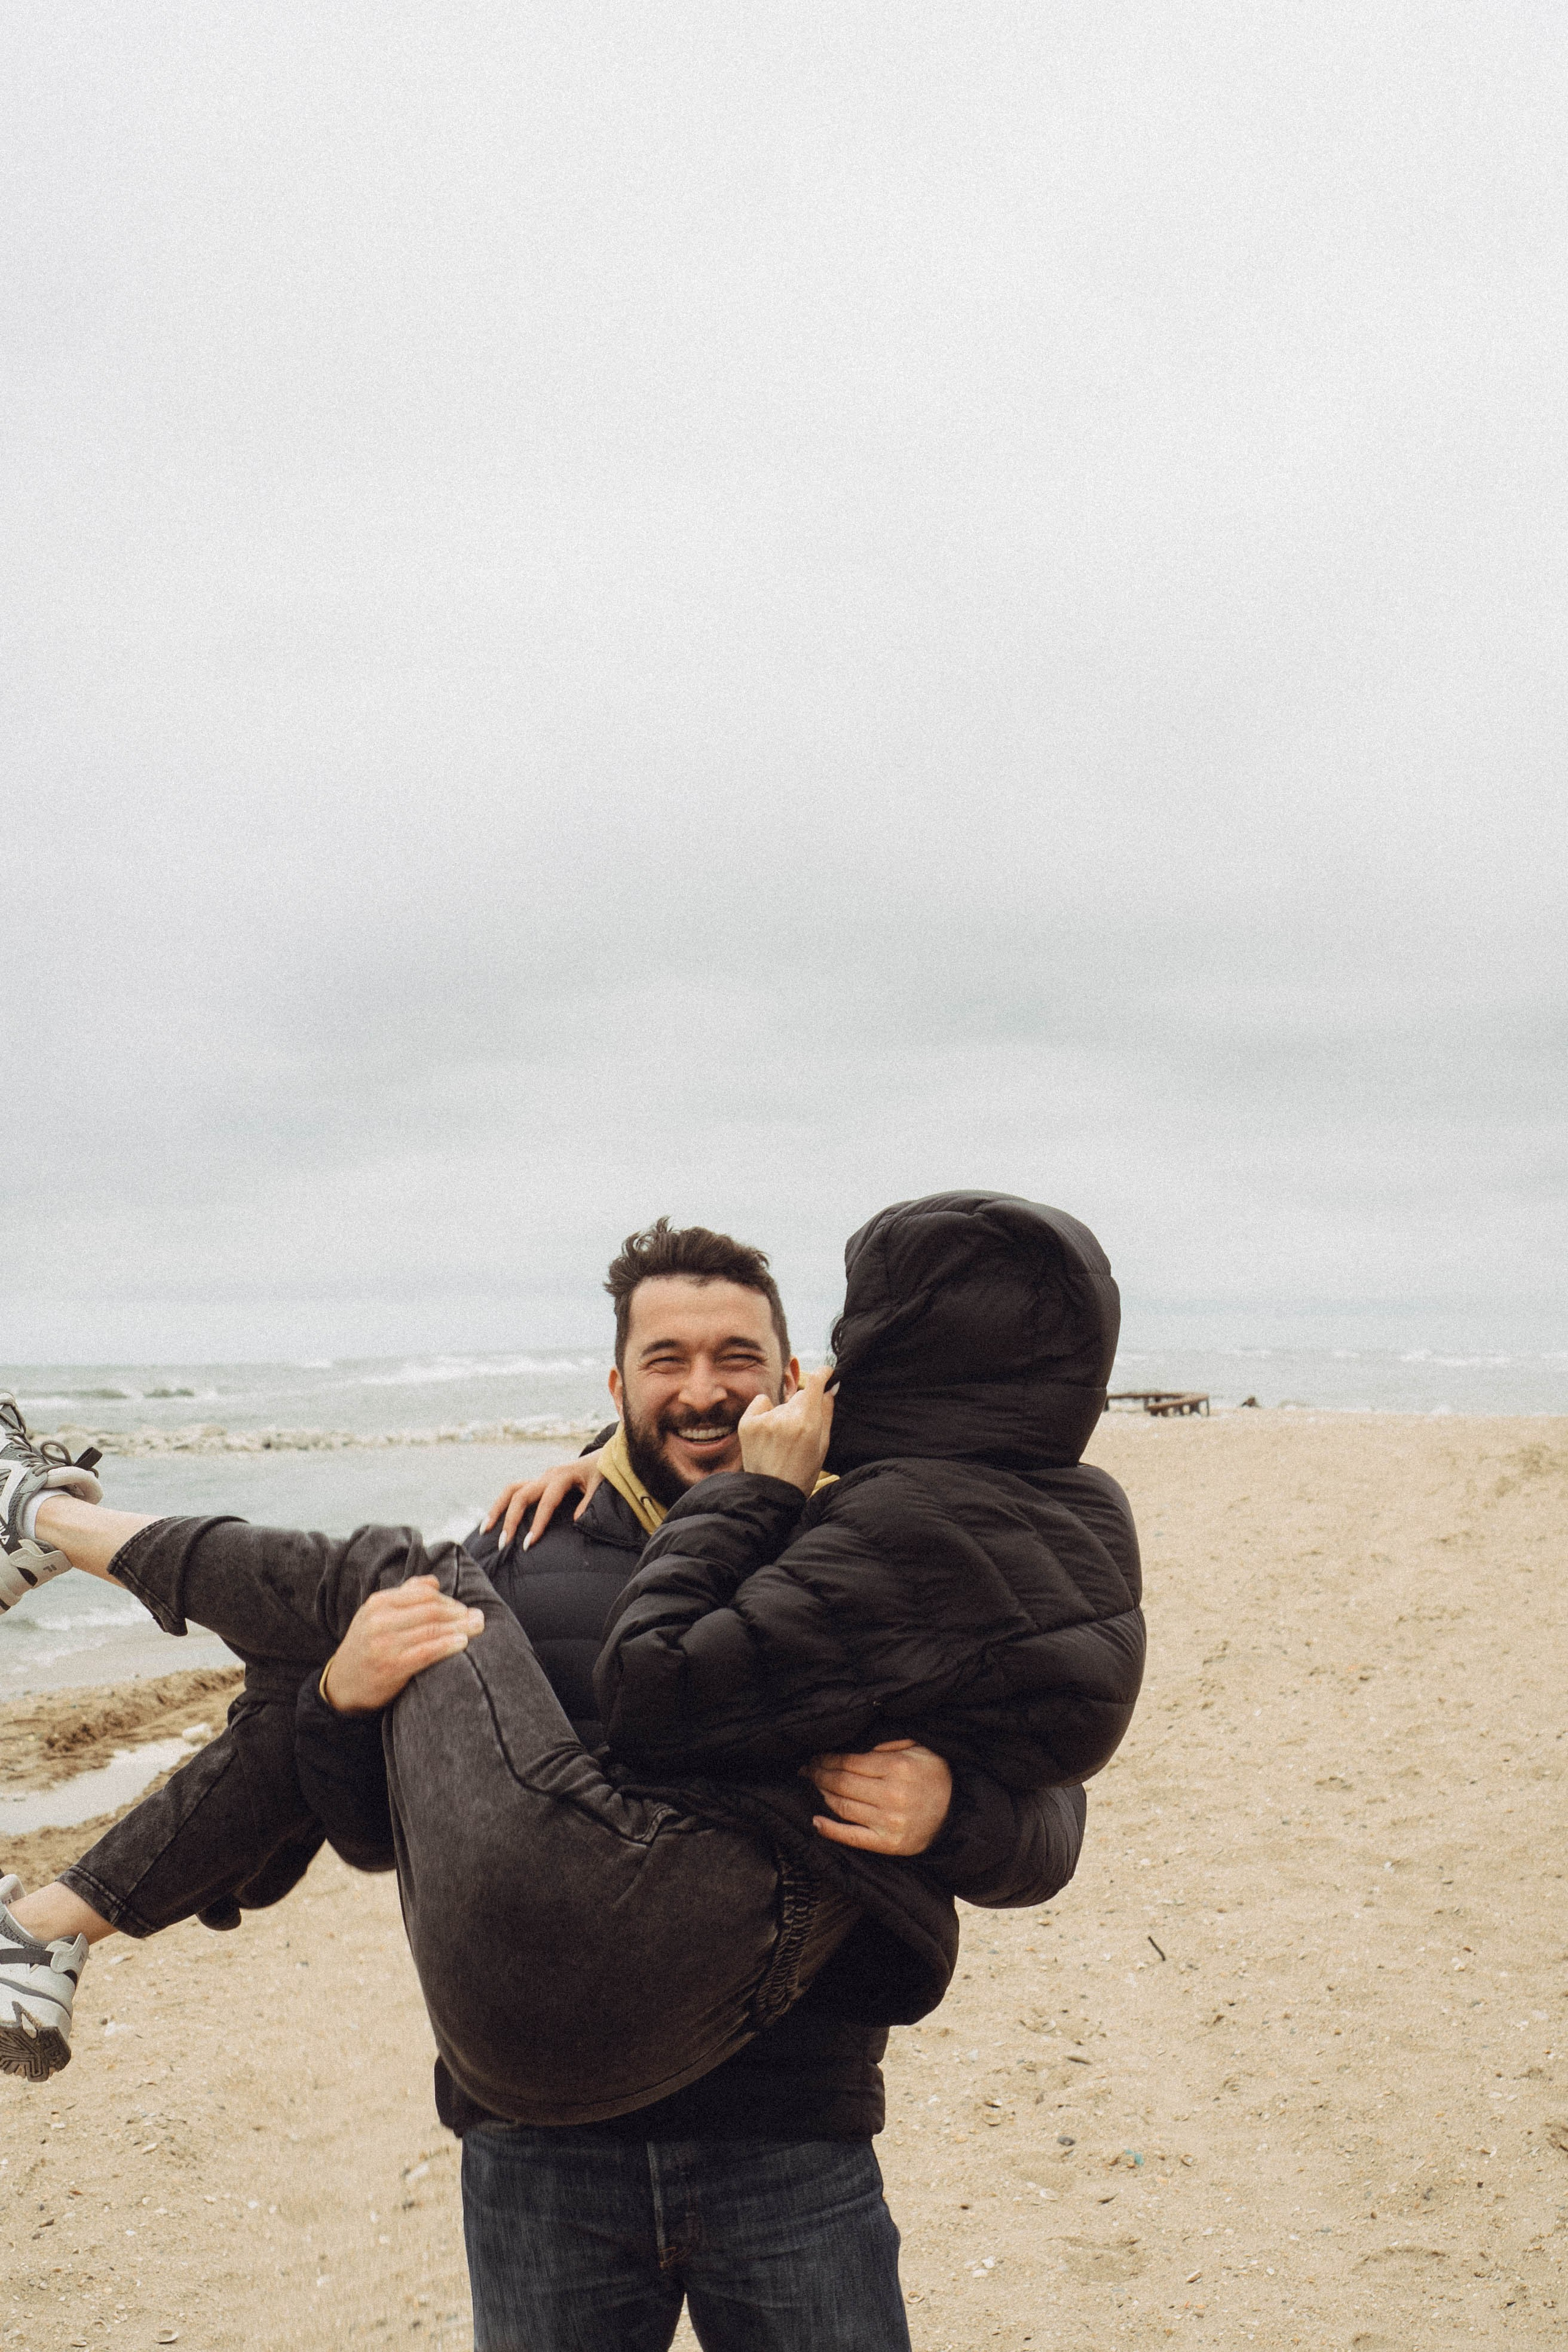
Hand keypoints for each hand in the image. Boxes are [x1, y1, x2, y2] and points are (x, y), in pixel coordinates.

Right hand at [321, 1578, 485, 1713]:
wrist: (341, 1685)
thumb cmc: (366, 1647)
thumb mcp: (376, 1616)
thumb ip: (404, 1596)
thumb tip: (434, 1581)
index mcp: (378, 1603)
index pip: (423, 1594)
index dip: (448, 1600)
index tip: (464, 1608)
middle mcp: (379, 1620)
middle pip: (431, 1611)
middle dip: (459, 1613)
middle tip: (479, 1617)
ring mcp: (385, 1644)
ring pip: (432, 1630)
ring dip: (460, 1628)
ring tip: (477, 1627)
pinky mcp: (392, 1666)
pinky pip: (427, 1651)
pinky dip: (448, 1645)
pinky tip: (462, 1643)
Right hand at [482, 1450, 604, 1552]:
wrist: (601, 1456)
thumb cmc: (600, 1472)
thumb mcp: (599, 1484)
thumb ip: (589, 1502)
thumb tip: (576, 1521)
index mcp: (562, 1476)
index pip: (546, 1503)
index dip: (537, 1523)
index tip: (528, 1544)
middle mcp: (546, 1476)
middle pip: (521, 1495)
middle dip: (510, 1520)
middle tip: (503, 1543)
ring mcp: (539, 1478)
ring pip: (511, 1490)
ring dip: (497, 1509)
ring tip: (484, 1530)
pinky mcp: (537, 1482)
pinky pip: (515, 1491)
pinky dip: (502, 1505)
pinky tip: (493, 1521)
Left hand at [738, 1365, 834, 1494]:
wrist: (772, 1492)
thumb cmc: (802, 1472)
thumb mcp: (822, 1446)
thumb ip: (827, 1413)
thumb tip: (831, 1388)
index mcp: (807, 1422)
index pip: (815, 1383)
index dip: (823, 1374)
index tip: (826, 1372)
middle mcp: (785, 1417)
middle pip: (799, 1397)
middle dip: (803, 1407)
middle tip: (799, 1432)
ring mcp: (764, 1419)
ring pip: (781, 1403)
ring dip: (783, 1414)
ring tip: (781, 1440)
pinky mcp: (747, 1422)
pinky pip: (761, 1402)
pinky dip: (764, 1412)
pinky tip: (766, 1433)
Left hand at [804, 1738, 952, 1855]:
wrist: (957, 1813)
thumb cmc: (936, 1777)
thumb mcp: (921, 1748)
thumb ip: (890, 1742)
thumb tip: (858, 1742)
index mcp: (898, 1768)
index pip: (850, 1761)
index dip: (829, 1758)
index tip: (818, 1755)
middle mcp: (891, 1795)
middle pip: (842, 1783)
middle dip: (820, 1773)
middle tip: (808, 1768)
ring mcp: (888, 1822)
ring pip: (843, 1807)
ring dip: (822, 1794)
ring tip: (813, 1784)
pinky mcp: (888, 1844)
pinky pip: (852, 1838)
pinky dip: (830, 1830)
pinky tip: (816, 1822)